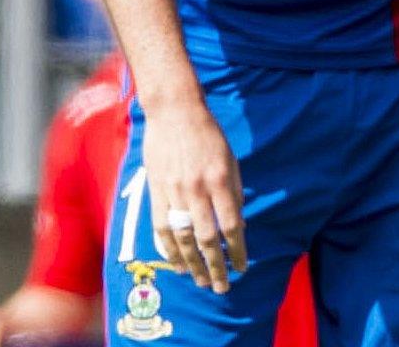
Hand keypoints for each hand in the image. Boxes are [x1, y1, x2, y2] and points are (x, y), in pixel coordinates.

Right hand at [141, 101, 246, 292]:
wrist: (175, 112)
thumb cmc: (209, 135)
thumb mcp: (231, 160)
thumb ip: (234, 193)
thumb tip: (238, 225)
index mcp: (220, 180)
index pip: (231, 225)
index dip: (238, 250)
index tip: (243, 266)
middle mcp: (197, 190)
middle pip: (207, 238)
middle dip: (216, 266)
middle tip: (223, 286)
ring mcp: (174, 192)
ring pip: (183, 238)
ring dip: (193, 264)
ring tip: (202, 281)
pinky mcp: (155, 192)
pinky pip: (161, 228)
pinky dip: (169, 249)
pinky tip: (178, 264)